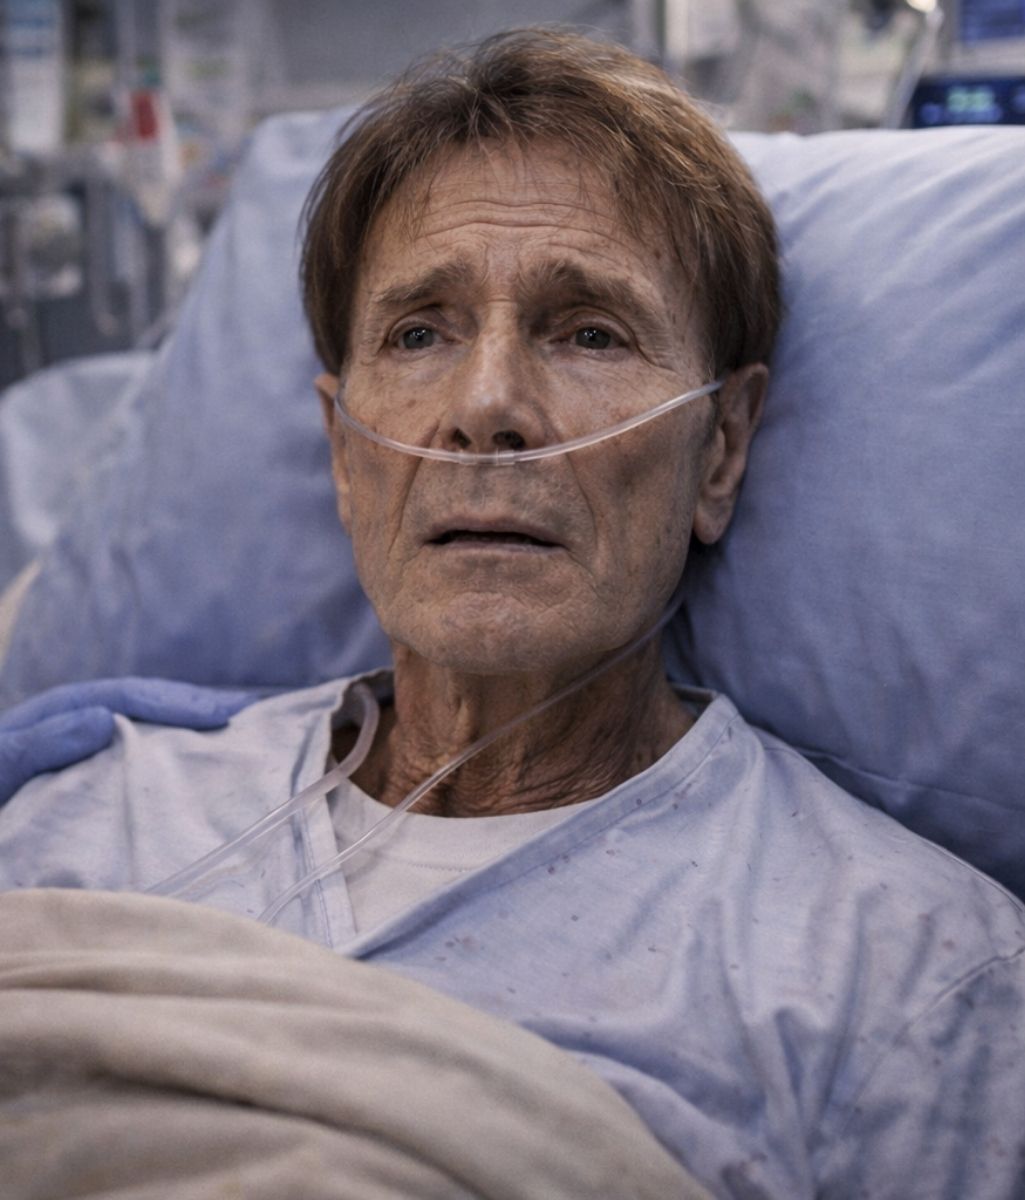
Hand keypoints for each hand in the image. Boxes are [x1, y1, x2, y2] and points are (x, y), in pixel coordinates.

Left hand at [0, 678, 257, 806]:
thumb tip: (103, 718)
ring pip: (142, 726)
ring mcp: (76, 750)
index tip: (226, 715)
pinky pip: (134, 757)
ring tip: (237, 731)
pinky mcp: (82, 781)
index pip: (124, 698)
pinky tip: (198, 766)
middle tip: (253, 712)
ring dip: (189, 724)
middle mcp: (66, 725)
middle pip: (141, 702)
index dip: (176, 703)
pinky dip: (171, 752)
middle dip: (194, 703)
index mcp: (49, 718)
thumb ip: (36, 745)